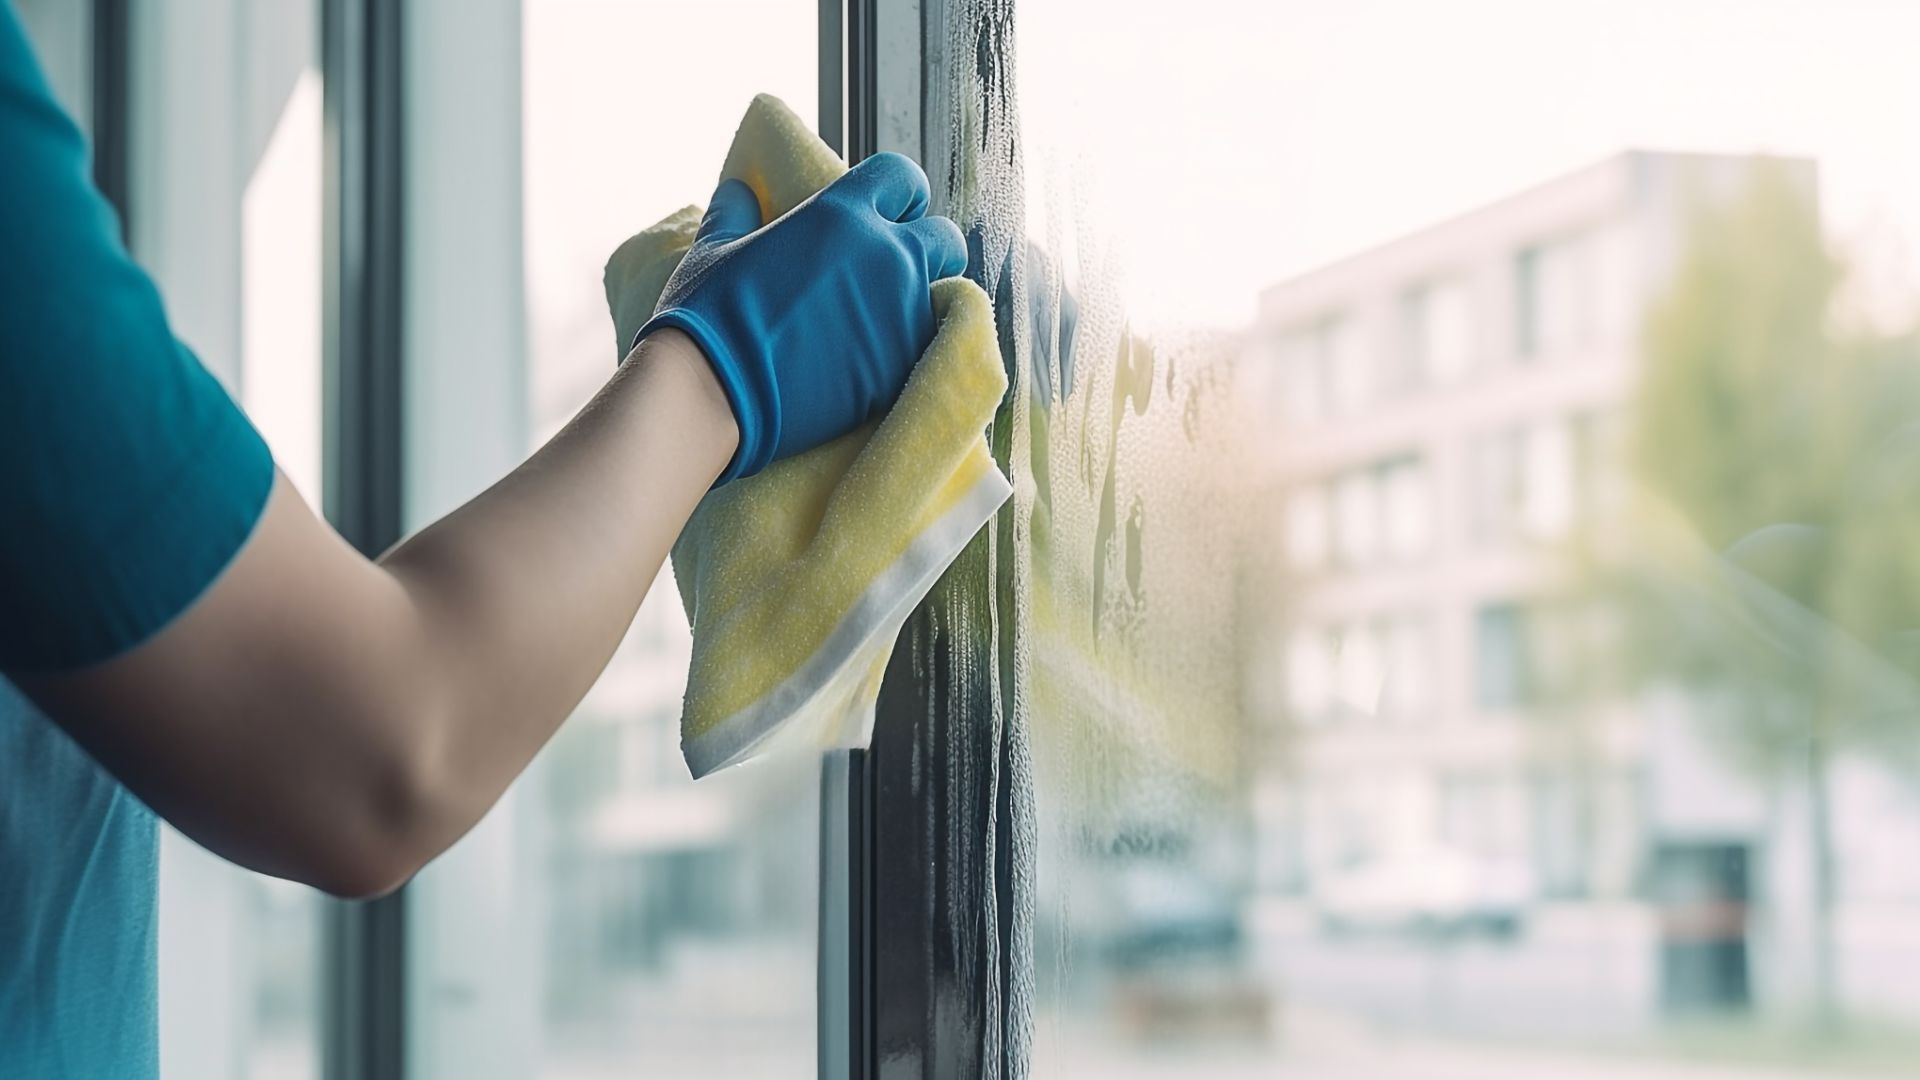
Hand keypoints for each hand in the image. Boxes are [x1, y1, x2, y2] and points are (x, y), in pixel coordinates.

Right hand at [637, 152, 968, 482]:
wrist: (714, 392)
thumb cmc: (708, 316)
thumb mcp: (714, 249)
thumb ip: (735, 213)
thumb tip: (739, 192)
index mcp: (843, 213)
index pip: (903, 178)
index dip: (898, 195)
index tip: (886, 215)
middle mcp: (886, 255)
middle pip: (944, 237)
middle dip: (927, 249)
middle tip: (894, 272)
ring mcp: (901, 313)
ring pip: (943, 297)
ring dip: (920, 303)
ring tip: (884, 322)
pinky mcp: (901, 367)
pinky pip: (927, 349)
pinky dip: (909, 351)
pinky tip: (877, 361)